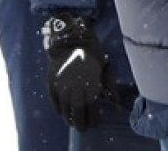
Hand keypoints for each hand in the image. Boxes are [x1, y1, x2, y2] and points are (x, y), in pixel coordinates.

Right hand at [42, 12, 109, 130]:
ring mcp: (61, 85)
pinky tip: (61, 113)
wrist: (71, 38)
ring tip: (73, 124)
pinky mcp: (51, 82)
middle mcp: (74, 86)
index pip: (91, 106)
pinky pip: (53, 100)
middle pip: (77, 110)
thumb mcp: (105, 66)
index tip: (96, 124)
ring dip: (69, 117)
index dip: (93, 117)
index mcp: (89, 82)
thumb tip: (115, 101)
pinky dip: (58, 108)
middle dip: (81, 121)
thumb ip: (109, 85)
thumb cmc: (92, 51)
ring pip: (64, 107)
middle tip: (83, 129)